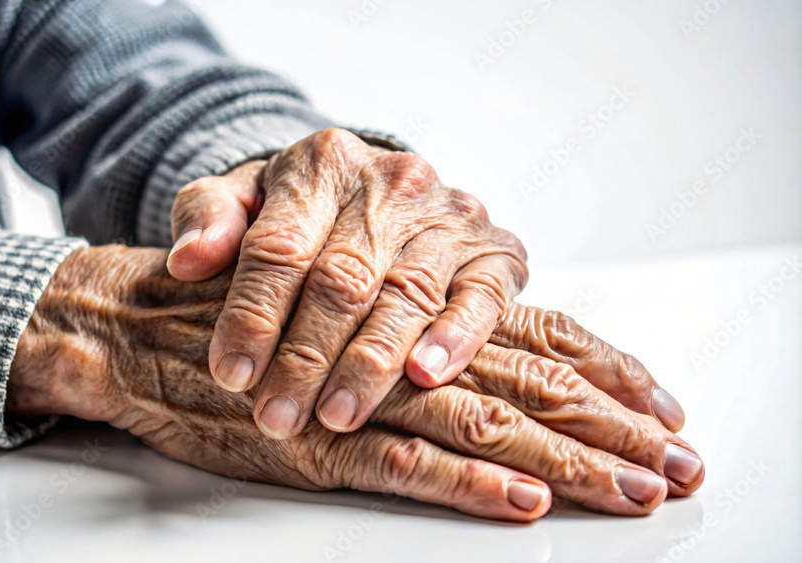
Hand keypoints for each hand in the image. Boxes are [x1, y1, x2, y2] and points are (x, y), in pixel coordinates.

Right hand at [8, 246, 702, 521]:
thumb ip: (404, 330)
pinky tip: (520, 505)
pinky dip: (465, 485)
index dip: (605, 373)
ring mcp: (356, 397)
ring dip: (563, 464)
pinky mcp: (312, 441)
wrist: (139, 325)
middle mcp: (395, 348)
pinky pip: (400, 464)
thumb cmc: (242, 317)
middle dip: (609, 433)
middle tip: (677, 470)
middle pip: (525, 388)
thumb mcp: (336, 311)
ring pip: (480, 427)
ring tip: (629, 494)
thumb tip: (482, 365)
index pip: (530, 338)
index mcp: (410, 314)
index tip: (667, 412)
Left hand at [166, 129, 527, 439]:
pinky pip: (483, 296)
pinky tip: (425, 377)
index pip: (279, 247)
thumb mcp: (241, 198)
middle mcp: (392, 181)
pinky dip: (456, 337)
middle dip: (305, 358)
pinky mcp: (495, 248)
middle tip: (277, 417)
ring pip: (406, 294)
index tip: (231, 374)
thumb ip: (207, 218)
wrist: (375, 191)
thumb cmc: (300, 209)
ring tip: (335, 417)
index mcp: (321, 162)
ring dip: (369, 364)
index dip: (253, 316)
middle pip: (341, 280)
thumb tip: (189, 261)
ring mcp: (449, 215)